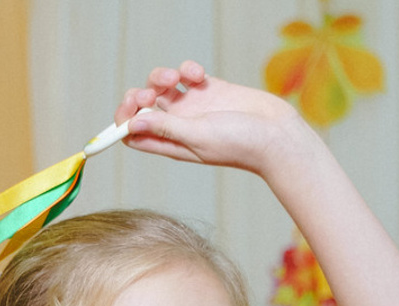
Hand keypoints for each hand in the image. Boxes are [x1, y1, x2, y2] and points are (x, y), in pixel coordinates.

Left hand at [116, 64, 302, 170]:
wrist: (275, 134)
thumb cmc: (240, 144)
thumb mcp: (198, 136)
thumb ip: (166, 128)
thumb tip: (133, 122)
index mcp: (170, 144)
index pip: (133, 135)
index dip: (124, 121)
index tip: (131, 109)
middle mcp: (177, 126)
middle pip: (142, 108)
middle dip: (139, 95)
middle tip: (149, 93)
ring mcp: (193, 107)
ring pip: (161, 86)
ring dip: (161, 76)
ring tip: (176, 77)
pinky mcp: (209, 89)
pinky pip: (186, 74)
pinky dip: (188, 69)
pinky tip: (200, 74)